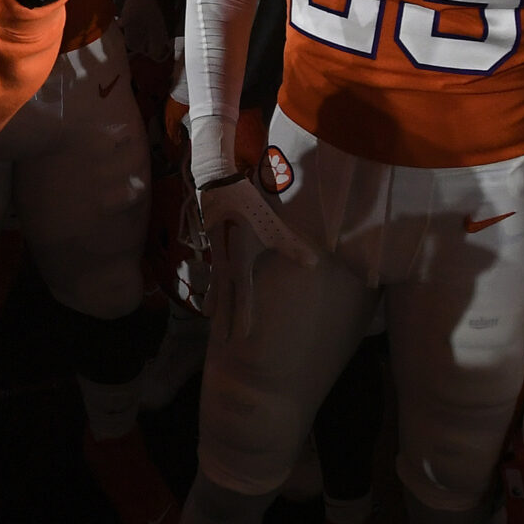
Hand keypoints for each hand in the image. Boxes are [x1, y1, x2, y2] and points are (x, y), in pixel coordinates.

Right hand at [197, 171, 318, 335]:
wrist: (217, 181)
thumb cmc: (247, 204)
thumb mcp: (272, 225)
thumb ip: (292, 247)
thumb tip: (313, 264)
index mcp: (239, 262)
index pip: (241, 297)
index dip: (243, 317)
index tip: (241, 338)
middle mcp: (225, 262)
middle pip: (224, 297)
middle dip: (224, 319)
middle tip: (222, 341)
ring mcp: (217, 253)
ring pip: (215, 284)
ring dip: (215, 301)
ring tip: (210, 315)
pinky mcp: (215, 244)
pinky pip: (213, 271)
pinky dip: (212, 283)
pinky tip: (212, 284)